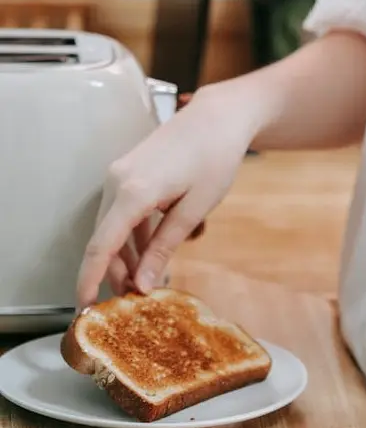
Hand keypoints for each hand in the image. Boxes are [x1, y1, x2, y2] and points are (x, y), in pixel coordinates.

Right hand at [77, 83, 251, 307]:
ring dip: (124, 255)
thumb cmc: (214, 158)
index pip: (100, 246)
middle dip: (113, 273)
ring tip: (144, 283)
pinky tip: (150, 252)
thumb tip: (141, 284)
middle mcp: (117, 181)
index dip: (89, 281)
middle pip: (104, 239)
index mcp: (133, 192)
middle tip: (132, 304)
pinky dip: (132, 234)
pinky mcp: (128, 171)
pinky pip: (122, 211)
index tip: (85, 311)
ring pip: (112, 226)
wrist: (218, 116)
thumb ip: (164, 246)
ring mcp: (120, 174)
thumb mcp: (194, 208)